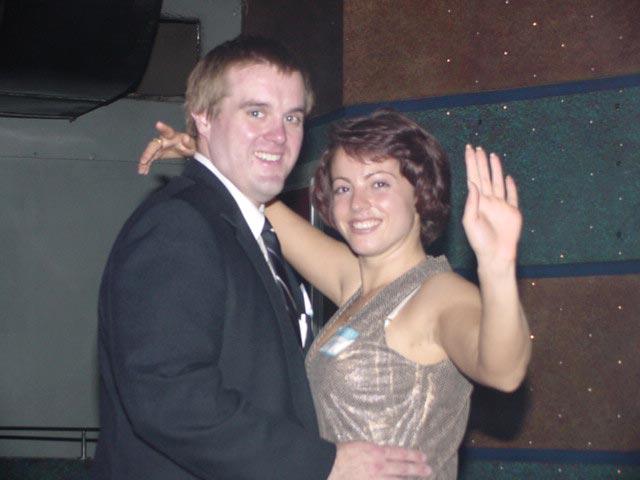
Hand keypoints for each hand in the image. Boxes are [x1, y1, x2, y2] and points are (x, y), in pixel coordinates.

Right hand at [138, 121, 195, 174]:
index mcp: (172, 135)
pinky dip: (146, 164)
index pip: (167, 131)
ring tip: (141, 170)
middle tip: (143, 161)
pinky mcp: (158, 153)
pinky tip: (143, 171)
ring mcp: (159, 147)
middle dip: (148, 153)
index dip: (163, 127)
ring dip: (145, 161)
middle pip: (154, 145)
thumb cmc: (190, 145)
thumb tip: (185, 138)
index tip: (158, 124)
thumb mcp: (192, 144)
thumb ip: (189, 142)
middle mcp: (163, 140)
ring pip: (150, 153)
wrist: (188, 149)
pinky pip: (150, 159)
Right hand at [328, 441, 430, 478]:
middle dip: (417, 469)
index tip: (423, 457)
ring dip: (409, 479)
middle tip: (428, 470)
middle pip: (403, 468)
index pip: (400, 454)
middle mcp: (379, 466)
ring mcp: (376, 479)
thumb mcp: (361, 447)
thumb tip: (383, 456)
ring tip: (420, 478)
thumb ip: (374, 452)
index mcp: (376, 452)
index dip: (413, 456)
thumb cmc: (341, 454)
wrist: (329, 466)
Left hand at [462, 145, 521, 265]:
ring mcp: (501, 205)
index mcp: (477, 202)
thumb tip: (472, 184)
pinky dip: (511, 186)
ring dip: (495, 169)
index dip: (471, 164)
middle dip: (481, 162)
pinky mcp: (513, 212)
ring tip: (492, 155)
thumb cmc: (480, 241)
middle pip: (485, 177)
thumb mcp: (470, 222)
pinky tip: (507, 177)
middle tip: (478, 148)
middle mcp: (489, 201)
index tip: (469, 150)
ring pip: (497, 182)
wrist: (496, 255)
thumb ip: (471, 203)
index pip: (473, 178)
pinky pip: (512, 196)